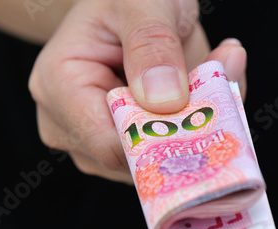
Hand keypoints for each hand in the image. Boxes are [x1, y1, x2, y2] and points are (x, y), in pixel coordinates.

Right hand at [29, 0, 246, 183]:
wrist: (118, 5)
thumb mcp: (142, 0)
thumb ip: (153, 44)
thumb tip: (166, 103)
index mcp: (59, 85)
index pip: (107, 144)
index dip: (159, 137)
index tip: (206, 106)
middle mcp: (64, 122)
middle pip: (129, 160)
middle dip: (180, 129)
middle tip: (218, 79)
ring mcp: (85, 139)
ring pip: (146, 163)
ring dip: (187, 128)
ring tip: (206, 75)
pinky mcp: (109, 146)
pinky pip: (152, 155)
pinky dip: (183, 130)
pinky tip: (193, 92)